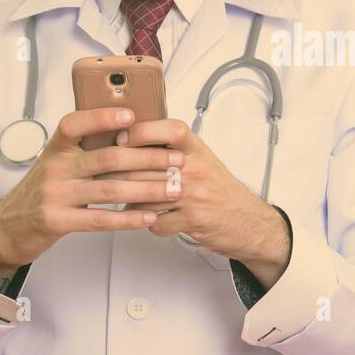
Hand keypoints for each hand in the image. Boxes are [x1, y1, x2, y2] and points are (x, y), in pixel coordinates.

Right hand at [0, 107, 184, 272]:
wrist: (8, 228)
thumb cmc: (44, 190)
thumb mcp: (57, 163)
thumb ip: (84, 150)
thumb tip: (129, 132)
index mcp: (56, 148)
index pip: (76, 124)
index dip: (102, 118)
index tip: (132, 116)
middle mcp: (55, 168)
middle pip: (108, 158)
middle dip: (148, 158)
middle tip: (176, 159)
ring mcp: (55, 195)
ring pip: (110, 189)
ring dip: (148, 188)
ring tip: (174, 188)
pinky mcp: (57, 221)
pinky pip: (100, 219)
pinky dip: (128, 218)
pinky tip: (149, 216)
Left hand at [116, 118, 290, 279]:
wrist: (249, 222)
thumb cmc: (222, 191)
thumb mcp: (204, 160)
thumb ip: (176, 150)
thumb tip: (138, 139)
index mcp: (198, 151)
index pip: (169, 130)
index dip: (142, 131)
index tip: (123, 137)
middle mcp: (196, 170)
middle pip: (146, 165)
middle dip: (120, 171)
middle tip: (104, 173)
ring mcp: (194, 195)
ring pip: (145, 195)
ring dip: (130, 201)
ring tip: (124, 200)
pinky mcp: (191, 220)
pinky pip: (156, 222)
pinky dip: (148, 223)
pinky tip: (149, 220)